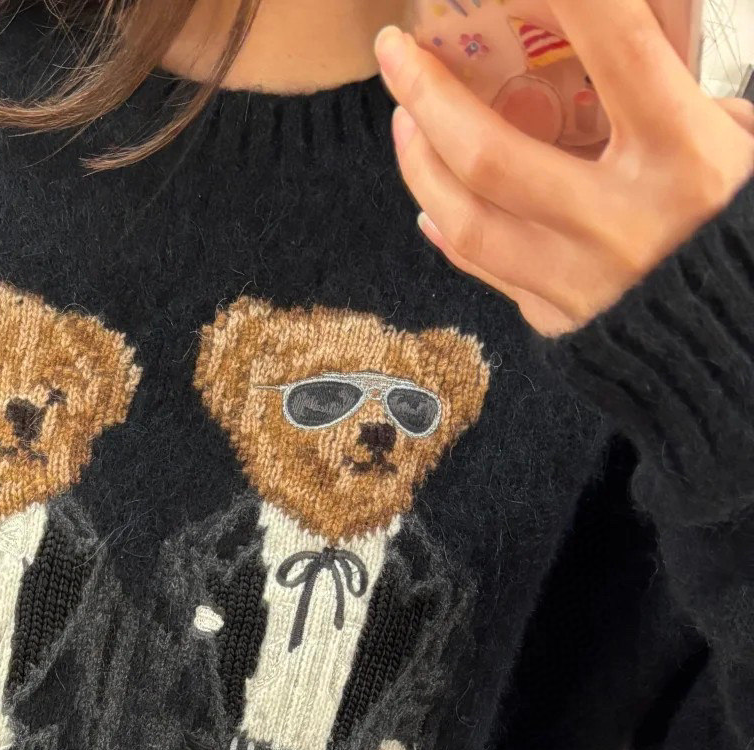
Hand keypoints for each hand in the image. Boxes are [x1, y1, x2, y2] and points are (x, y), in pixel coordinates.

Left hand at [374, 0, 753, 334]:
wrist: (742, 342)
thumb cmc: (739, 224)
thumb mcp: (735, 147)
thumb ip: (675, 101)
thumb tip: (605, 58)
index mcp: (686, 153)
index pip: (617, 42)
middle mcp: (625, 220)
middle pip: (492, 151)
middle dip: (429, 93)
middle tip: (394, 51)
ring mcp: (583, 280)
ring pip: (468, 219)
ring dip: (421, 163)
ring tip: (403, 119)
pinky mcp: (560, 322)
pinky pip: (484, 267)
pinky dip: (449, 228)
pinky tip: (430, 199)